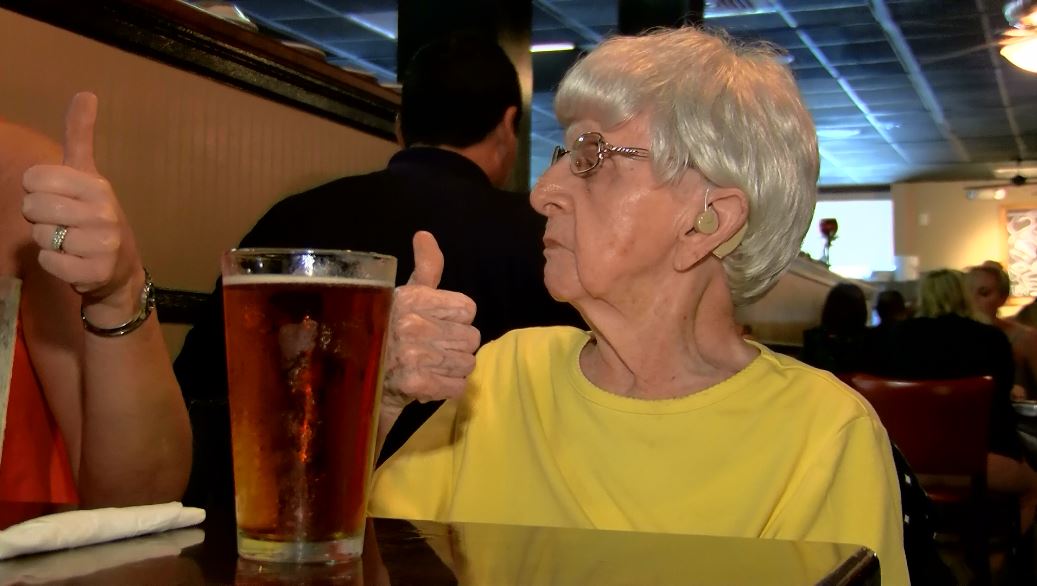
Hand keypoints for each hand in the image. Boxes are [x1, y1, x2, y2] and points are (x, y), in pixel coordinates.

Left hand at [21, 92, 142, 318]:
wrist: (120, 269)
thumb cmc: (96, 218)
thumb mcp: (90, 176)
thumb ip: (81, 136)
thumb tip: (86, 92)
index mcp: (97, 186)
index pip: (35, 178)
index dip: (37, 190)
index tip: (58, 198)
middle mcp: (103, 213)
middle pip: (33, 207)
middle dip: (40, 217)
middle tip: (63, 223)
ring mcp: (102, 244)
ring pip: (39, 236)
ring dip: (48, 242)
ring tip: (70, 243)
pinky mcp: (95, 272)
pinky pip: (49, 261)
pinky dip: (55, 263)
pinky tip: (73, 261)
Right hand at [382, 231, 479, 412]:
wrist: (356, 377)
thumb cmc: (387, 330)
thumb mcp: (404, 294)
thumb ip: (425, 267)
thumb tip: (425, 234)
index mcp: (413, 299)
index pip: (467, 309)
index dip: (456, 319)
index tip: (439, 324)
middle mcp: (414, 325)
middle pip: (471, 337)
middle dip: (456, 346)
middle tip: (433, 349)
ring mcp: (415, 356)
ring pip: (467, 362)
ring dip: (452, 368)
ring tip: (430, 366)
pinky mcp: (417, 385)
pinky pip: (458, 386)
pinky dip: (448, 387)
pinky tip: (429, 381)